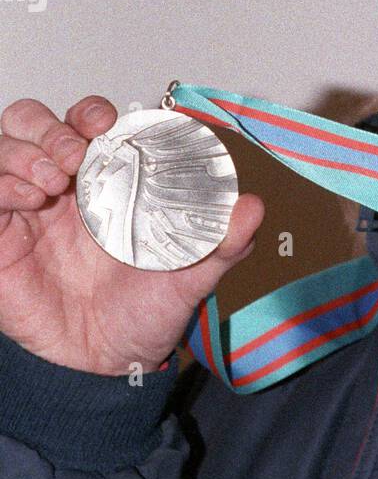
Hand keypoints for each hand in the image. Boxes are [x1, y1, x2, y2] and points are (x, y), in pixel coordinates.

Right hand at [0, 95, 263, 374]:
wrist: (107, 365)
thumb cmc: (144, 314)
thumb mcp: (190, 276)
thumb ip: (221, 242)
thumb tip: (253, 207)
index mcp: (106, 181)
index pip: (87, 122)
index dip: (92, 113)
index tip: (105, 125)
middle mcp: (61, 186)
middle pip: (35, 123)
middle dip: (52, 127)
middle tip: (75, 155)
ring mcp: (25, 209)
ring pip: (6, 145)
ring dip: (25, 149)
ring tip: (51, 179)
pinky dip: (2, 184)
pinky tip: (30, 200)